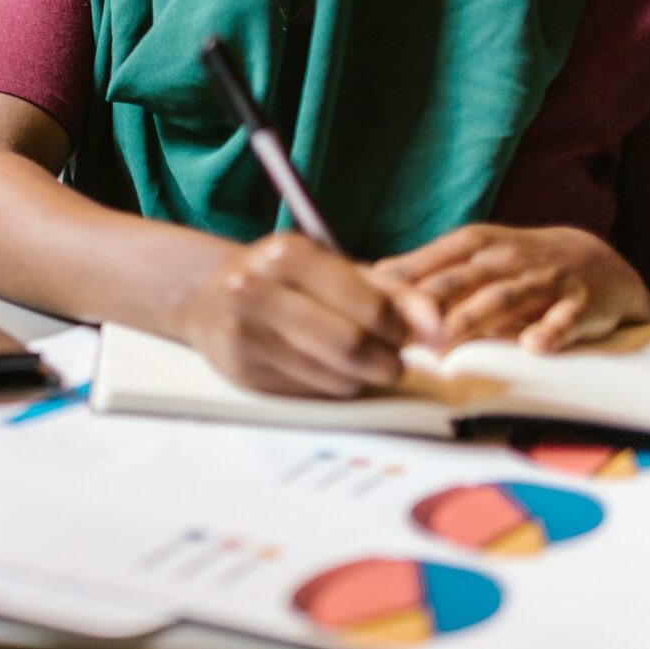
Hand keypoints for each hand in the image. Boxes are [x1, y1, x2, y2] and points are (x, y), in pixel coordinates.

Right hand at [173, 232, 412, 398]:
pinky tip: (322, 368)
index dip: (401, 331)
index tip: (406, 336)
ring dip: (361, 378)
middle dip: (386, 362)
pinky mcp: (242, 372)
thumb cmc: (285, 280)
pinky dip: (331, 387)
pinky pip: (312, 394)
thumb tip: (441, 330)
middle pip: (352, 347)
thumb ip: (394, 294)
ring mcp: (244, 333)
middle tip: (391, 360)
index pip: (371, 308)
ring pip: (335, 377)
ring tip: (356, 362)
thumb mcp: (334, 270)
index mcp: (287, 254)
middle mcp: (258, 290)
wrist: (208, 297)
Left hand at [373, 224, 649, 353]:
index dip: (400, 284)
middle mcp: (506, 259)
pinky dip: (551, 331)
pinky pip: (565, 318)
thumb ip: (426, 268)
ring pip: (506, 298)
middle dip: (430, 303)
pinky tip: (534, 346)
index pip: (432, 261)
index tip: (369, 306)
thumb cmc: (517, 262)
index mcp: (475, 244)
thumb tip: (366, 278)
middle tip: (398, 330)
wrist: (596, 260)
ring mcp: (544, 280)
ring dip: (476, 317)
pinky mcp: (579, 304)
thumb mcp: (472, 254)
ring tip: (450, 336)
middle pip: (461, 280)